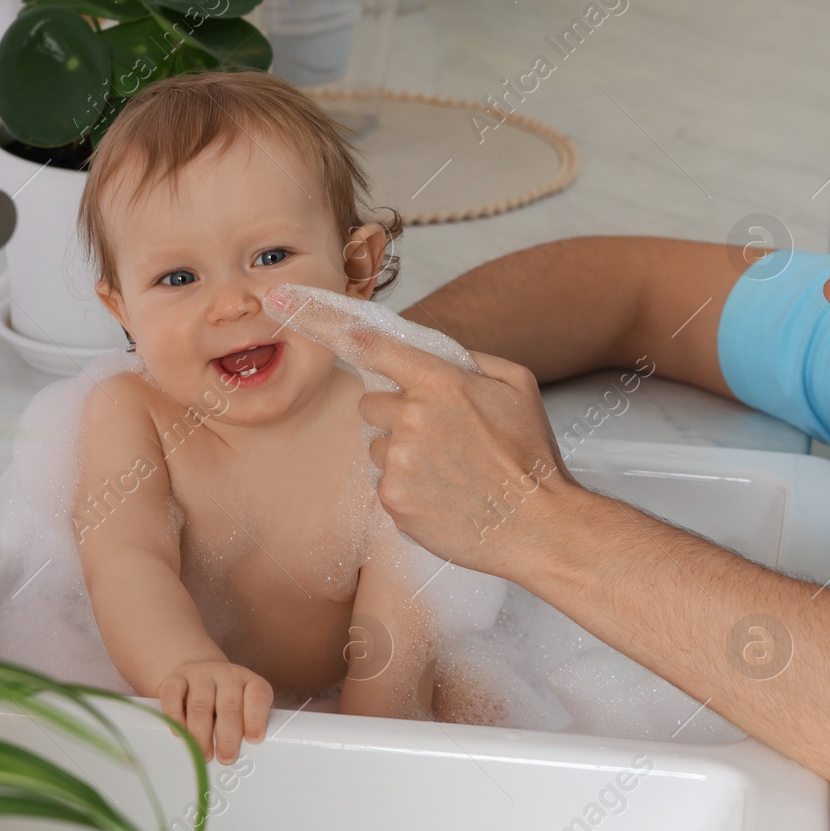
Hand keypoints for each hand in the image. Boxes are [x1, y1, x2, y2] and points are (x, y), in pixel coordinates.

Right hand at [156, 660, 272, 763]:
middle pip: (229, 706)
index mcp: (249, 682)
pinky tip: (180, 733)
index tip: (253, 740)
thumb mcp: (244, 707)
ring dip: (201, 734)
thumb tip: (256, 756)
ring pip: (200, 705)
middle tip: (226, 758)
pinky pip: (172, 695)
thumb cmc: (226, 701)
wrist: (198, 673)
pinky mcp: (175, 679)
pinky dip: (174, 717)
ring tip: (203, 755)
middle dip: (228, 735)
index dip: (256, 718)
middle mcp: (226, 675)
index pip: (258, 696)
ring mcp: (200, 674)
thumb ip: (250, 726)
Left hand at [278, 298, 580, 573]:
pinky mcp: (394, 500)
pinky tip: (443, 496)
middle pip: (369, 403)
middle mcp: (413, 418)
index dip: (336, 328)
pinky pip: (385, 483)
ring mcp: (400, 461)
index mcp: (443, 383)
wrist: (538, 525)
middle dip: (395, 414)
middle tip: (437, 436)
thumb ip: (474, 360)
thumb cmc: (531, 457)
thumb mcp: (518, 387)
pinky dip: (408, 489)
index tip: (291, 305)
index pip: (376, 347)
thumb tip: (438, 353)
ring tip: (447, 472)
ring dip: (403, 454)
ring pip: (378, 446)